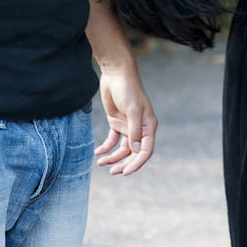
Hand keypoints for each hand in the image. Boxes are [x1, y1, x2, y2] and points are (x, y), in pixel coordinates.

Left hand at [95, 60, 156, 174]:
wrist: (116, 74)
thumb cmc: (128, 90)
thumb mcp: (132, 110)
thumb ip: (135, 131)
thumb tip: (136, 151)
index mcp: (148, 127)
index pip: (145, 151)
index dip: (137, 163)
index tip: (126, 172)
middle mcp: (140, 129)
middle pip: (133, 153)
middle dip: (123, 163)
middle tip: (112, 172)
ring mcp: (127, 127)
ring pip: (121, 149)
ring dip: (113, 157)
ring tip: (101, 163)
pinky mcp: (116, 123)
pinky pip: (112, 140)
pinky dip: (106, 147)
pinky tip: (98, 152)